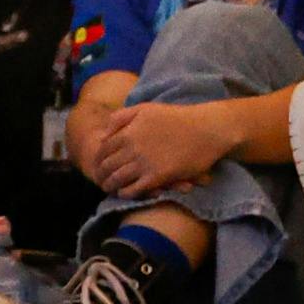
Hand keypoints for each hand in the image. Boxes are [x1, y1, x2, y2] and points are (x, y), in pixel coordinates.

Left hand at [88, 99, 227, 197]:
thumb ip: (121, 118)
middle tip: (101, 180)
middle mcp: (132, 148)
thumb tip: (104, 134)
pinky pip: (135, 189)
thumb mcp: (144, 109)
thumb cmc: (176, 118)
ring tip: (109, 188)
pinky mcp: (159, 176)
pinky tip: (125, 193)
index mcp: (127, 132)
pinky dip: (127, 193)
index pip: (103, 149)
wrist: (205, 129)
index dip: (98, 159)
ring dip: (110, 185)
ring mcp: (145, 163)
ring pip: (118, 178)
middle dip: (101, 174)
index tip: (98, 164)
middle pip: (107, 165)